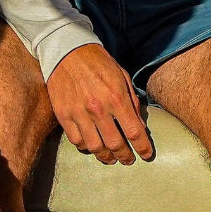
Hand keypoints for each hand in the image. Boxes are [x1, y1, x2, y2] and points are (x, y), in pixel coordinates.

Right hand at [47, 44, 153, 165]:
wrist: (68, 51)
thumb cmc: (99, 62)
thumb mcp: (122, 76)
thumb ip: (131, 101)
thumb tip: (138, 125)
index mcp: (116, 97)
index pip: (134, 131)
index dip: (143, 147)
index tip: (147, 155)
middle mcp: (98, 109)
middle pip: (115, 144)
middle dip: (125, 156)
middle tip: (128, 159)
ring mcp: (79, 113)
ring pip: (95, 147)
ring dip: (106, 157)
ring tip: (111, 158)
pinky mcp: (63, 115)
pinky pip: (76, 140)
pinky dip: (86, 147)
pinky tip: (93, 146)